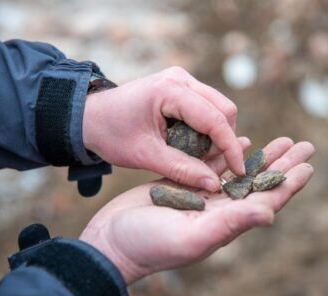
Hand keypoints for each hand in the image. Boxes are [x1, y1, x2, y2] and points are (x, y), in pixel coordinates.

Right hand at [80, 138, 314, 283]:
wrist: (111, 242)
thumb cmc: (147, 244)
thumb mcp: (189, 237)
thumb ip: (229, 226)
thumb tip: (270, 216)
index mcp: (226, 222)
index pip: (266, 200)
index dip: (289, 183)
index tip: (309, 165)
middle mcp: (219, 210)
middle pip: (260, 183)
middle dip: (283, 164)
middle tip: (304, 145)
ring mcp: (202, 197)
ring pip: (240, 172)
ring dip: (262, 156)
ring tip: (282, 140)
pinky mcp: (184, 185)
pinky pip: (214, 166)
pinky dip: (229, 153)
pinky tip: (241, 141)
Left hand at [82, 66, 243, 191]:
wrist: (88, 116)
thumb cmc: (111, 134)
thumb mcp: (145, 155)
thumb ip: (181, 169)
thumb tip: (215, 184)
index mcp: (170, 90)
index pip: (215, 118)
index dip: (230, 147)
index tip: (239, 172)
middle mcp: (181, 79)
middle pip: (224, 110)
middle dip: (223, 141)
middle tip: (209, 166)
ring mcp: (183, 80)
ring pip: (219, 109)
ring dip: (216, 136)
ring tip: (196, 158)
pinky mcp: (182, 88)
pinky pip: (207, 109)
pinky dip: (206, 130)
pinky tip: (190, 146)